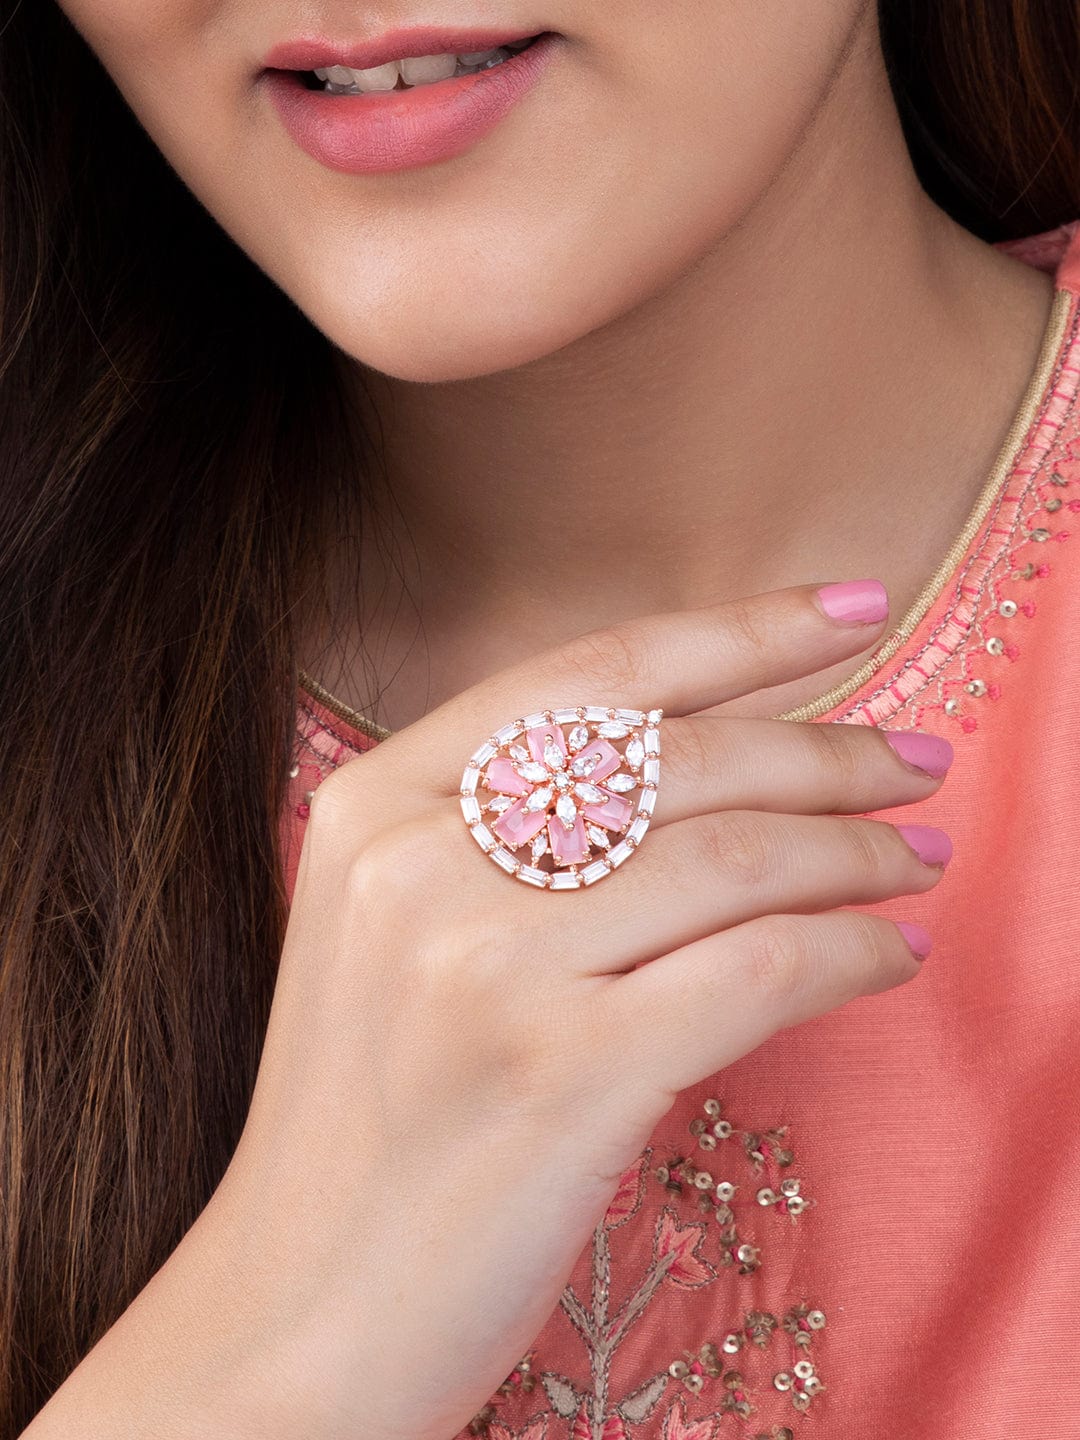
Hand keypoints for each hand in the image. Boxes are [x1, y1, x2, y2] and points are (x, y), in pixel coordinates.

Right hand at [197, 582, 950, 1438]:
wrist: (299, 1308)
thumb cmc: (370, 1119)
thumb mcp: (392, 936)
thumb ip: (503, 835)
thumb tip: (708, 770)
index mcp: (375, 806)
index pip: (591, 674)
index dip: (738, 632)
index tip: (850, 607)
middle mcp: (421, 864)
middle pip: (680, 758)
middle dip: (828, 749)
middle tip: (918, 762)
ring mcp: (488, 967)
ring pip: (736, 858)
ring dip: (858, 852)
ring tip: (919, 859)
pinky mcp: (563, 1073)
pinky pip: (760, 971)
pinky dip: (848, 953)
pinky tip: (887, 955)